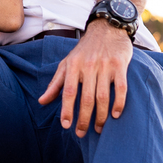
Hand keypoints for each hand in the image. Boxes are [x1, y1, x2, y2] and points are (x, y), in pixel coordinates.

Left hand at [37, 21, 133, 136]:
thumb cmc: (84, 50)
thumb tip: (42, 102)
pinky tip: (115, 115)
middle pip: (85, 98)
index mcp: (73, 65)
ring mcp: (105, 66)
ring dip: (100, 116)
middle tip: (82, 133)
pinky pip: (121, 89)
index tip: (65, 125)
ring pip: (103, 97)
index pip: (68, 92)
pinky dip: (119, 104)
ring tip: (98, 128)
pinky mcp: (120, 65)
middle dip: (83, 119)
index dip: (66, 110)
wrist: (107, 28)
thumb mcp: (66, 63)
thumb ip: (55, 83)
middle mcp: (88, 66)